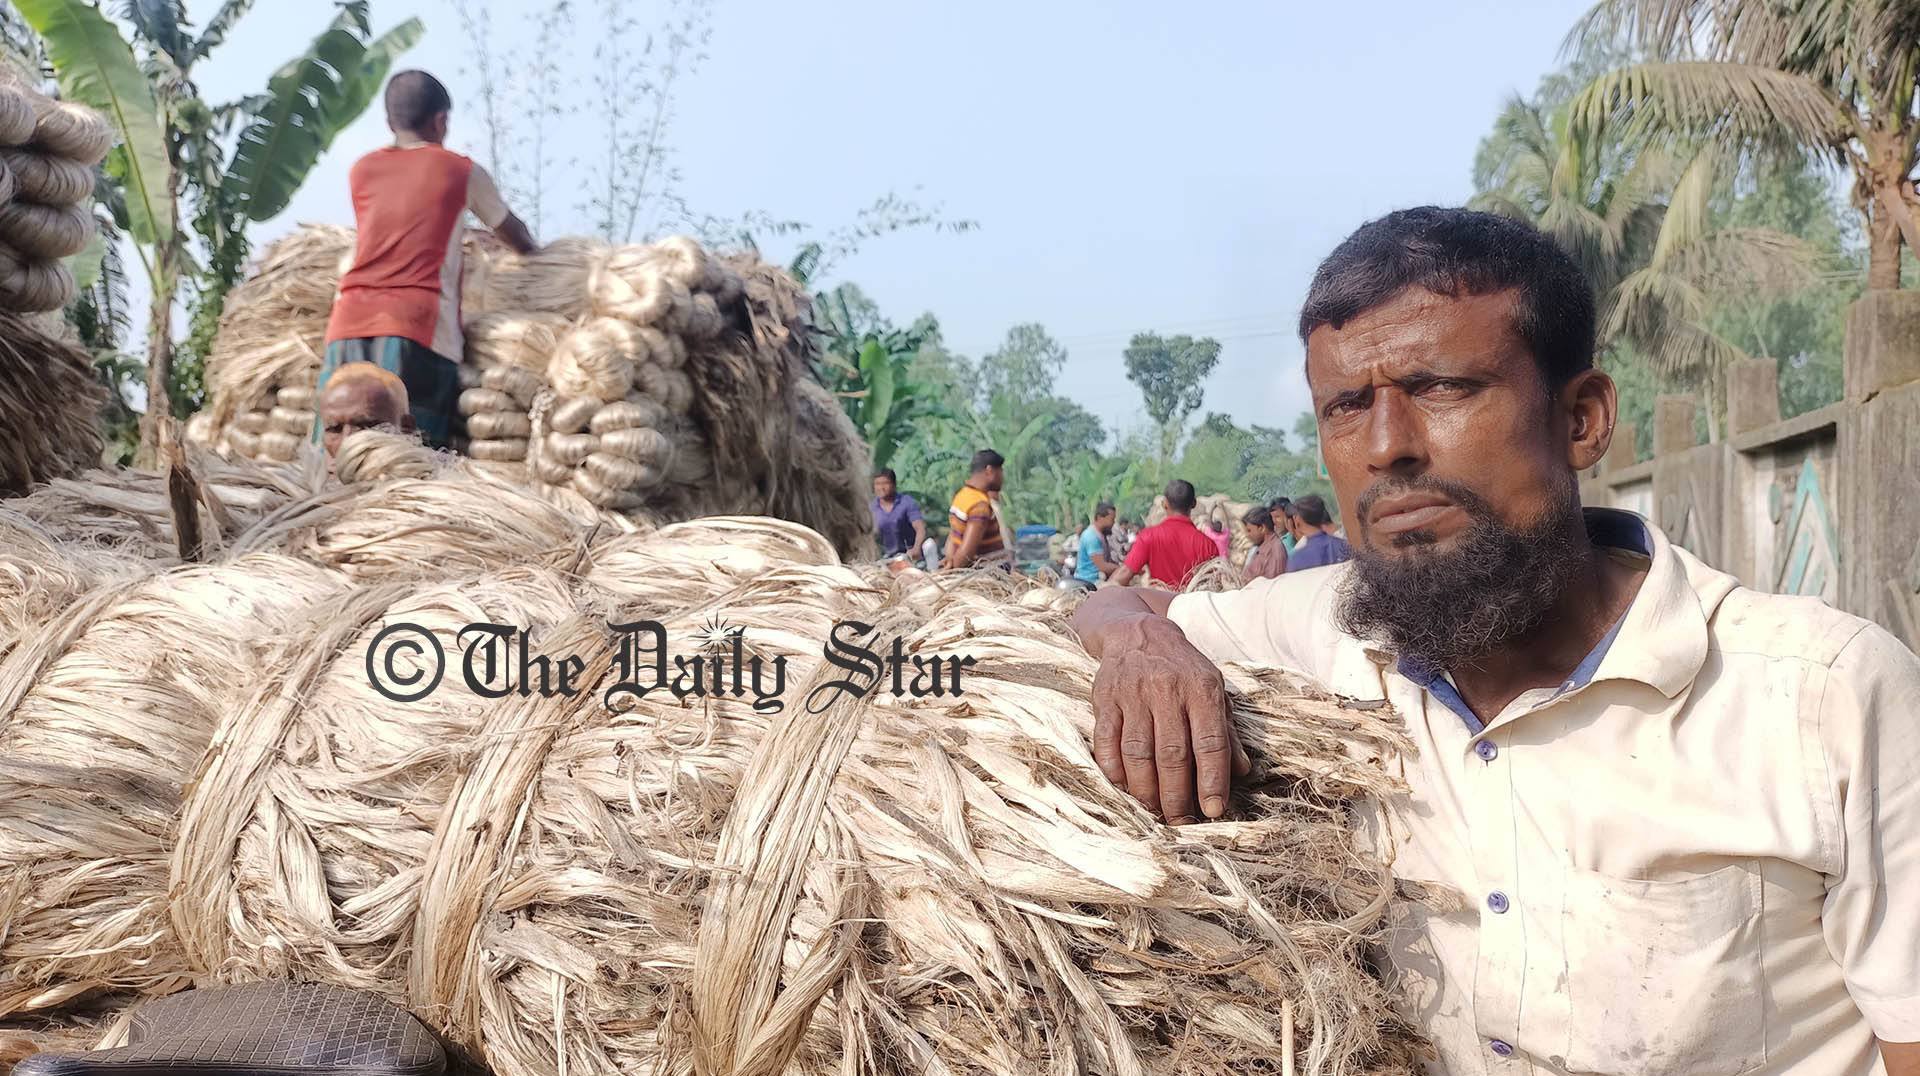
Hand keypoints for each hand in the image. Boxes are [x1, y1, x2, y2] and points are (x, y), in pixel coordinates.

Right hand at [1090, 614, 1250, 823]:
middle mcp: (1167, 690)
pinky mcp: (1105, 699)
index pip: (1210, 743)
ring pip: (1138, 753)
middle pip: (1172, 755)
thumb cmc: (1182, 668)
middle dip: (1177, 795)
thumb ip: (1227, 730)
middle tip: (1181, 820)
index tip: (1214, 810)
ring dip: (1146, 789)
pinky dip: (1114, 771)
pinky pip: (1106, 743)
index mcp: (1201, 688)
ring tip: (1154, 810)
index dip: (1212, 780)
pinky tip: (1125, 787)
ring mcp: (1132, 694)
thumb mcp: (1213, 689)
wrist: (1137, 632)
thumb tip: (1241, 772)